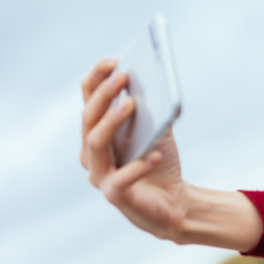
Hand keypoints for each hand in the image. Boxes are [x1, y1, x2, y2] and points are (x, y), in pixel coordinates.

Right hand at [80, 59, 187, 240]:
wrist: (175, 203)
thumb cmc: (159, 162)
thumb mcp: (158, 131)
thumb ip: (151, 110)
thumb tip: (154, 82)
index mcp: (97, 133)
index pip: (89, 102)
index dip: (97, 79)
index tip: (114, 60)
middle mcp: (91, 154)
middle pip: (89, 119)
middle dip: (104, 95)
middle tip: (124, 76)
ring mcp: (100, 176)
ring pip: (95, 144)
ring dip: (112, 121)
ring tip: (133, 103)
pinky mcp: (115, 197)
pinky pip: (121, 179)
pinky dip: (138, 166)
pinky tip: (155, 155)